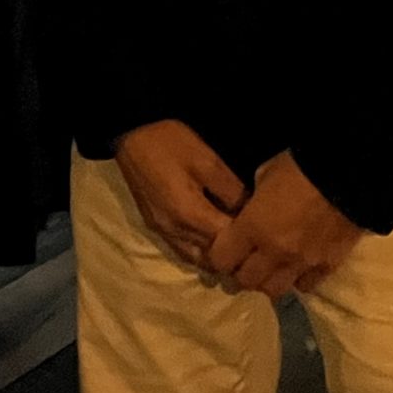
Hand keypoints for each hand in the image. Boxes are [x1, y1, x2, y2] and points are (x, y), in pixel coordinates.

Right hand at [112, 121, 245, 270]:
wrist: (131, 133)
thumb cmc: (171, 142)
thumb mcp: (208, 160)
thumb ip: (232, 191)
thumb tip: (249, 212)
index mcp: (190, 215)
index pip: (227, 244)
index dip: (246, 240)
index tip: (261, 230)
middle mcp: (175, 232)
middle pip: (212, 257)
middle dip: (233, 252)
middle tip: (252, 239)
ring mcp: (162, 231)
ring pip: (196, 259)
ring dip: (215, 256)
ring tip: (232, 241)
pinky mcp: (154, 226)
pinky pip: (182, 250)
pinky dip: (199, 251)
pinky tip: (210, 236)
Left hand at [200, 152, 363, 297]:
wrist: (349, 174)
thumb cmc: (299, 167)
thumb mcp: (264, 173)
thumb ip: (252, 200)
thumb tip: (249, 211)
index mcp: (252, 227)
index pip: (221, 260)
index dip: (218, 256)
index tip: (222, 249)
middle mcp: (273, 253)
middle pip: (246, 281)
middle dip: (240, 272)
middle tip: (243, 261)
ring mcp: (302, 264)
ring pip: (273, 290)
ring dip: (266, 281)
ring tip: (269, 268)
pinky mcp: (327, 267)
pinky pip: (304, 286)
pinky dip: (296, 279)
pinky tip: (296, 266)